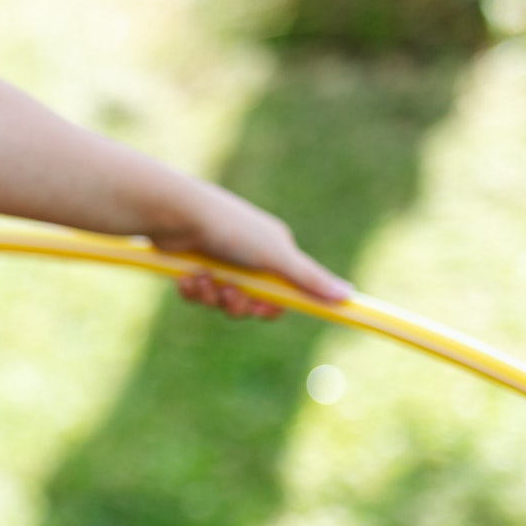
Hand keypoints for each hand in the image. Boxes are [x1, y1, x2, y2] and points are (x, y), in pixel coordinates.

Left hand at [153, 182, 351, 319]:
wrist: (177, 215)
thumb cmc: (230, 229)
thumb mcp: (274, 256)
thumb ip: (308, 278)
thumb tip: (348, 296)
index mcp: (274, 251)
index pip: (284, 293)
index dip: (273, 307)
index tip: (263, 311)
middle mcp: (249, 257)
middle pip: (251, 303)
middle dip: (238, 304)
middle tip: (229, 291)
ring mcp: (220, 262)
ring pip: (221, 302)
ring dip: (211, 296)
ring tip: (202, 276)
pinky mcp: (193, 267)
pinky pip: (198, 294)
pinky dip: (192, 289)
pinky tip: (186, 275)